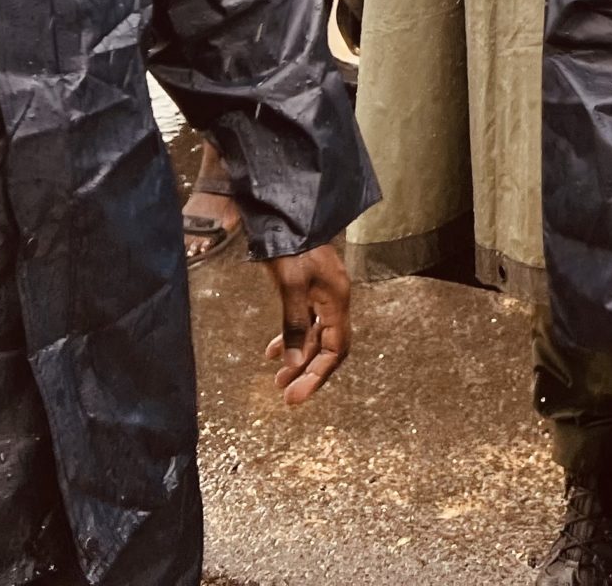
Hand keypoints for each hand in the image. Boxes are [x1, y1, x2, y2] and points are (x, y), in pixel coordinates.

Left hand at [258, 243, 351, 403]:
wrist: (287, 214)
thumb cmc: (291, 246)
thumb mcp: (291, 285)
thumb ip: (295, 324)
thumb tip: (295, 365)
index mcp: (337, 301)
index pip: (337, 349)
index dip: (318, 375)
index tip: (296, 396)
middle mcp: (335, 300)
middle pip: (328, 346)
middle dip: (308, 372)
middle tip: (286, 396)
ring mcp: (323, 294)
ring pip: (315, 336)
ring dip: (298, 359)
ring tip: (277, 380)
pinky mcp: (310, 289)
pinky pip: (306, 322)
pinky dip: (292, 339)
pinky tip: (273, 351)